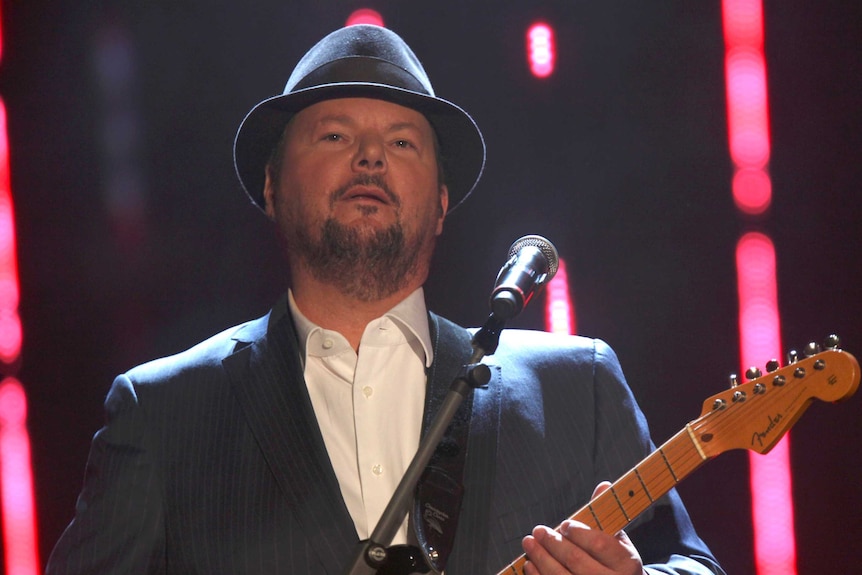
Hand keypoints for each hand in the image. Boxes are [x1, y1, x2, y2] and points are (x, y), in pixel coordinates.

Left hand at [521, 482, 645, 574]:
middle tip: (538, 531)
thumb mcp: (617, 541)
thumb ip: (605, 516)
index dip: (579, 533)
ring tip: (529, 543)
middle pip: (576, 561)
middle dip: (552, 543)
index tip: (564, 525)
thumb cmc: (615, 562)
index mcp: (626, 563)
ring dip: (540, 558)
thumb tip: (602, 486)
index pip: (599, 544)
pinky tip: (530, 564)